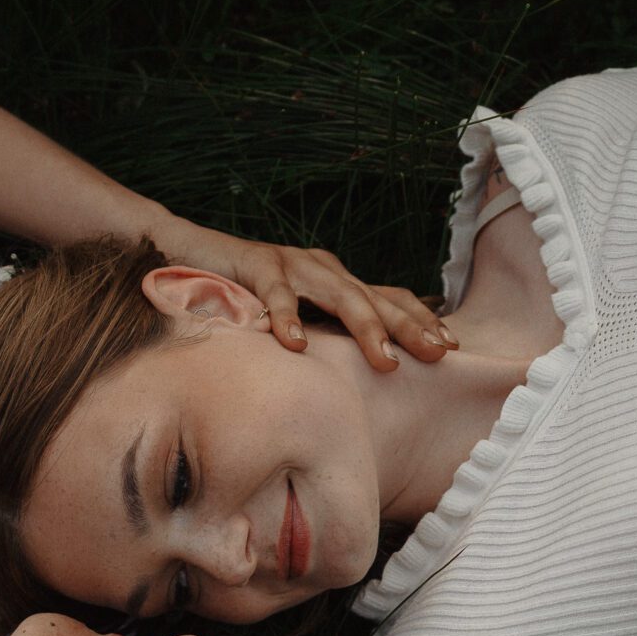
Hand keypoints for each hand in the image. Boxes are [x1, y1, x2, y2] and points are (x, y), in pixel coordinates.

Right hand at [156, 216, 452, 371]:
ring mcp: (291, 263)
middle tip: (436, 356)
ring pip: (339, 294)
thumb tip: (352, 382)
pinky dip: (287, 319)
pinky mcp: (257, 263)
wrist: (187, 253)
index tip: (449, 348)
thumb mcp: (291, 318)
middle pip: (375, 297)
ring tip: (386, 361)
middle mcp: (321, 268)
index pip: (388, 297)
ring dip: (366, 327)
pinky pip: (276, 294)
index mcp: (335, 280)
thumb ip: (320, 337)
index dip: (420, 319)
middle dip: (409, 328)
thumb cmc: (241, 296)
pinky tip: (296, 345)